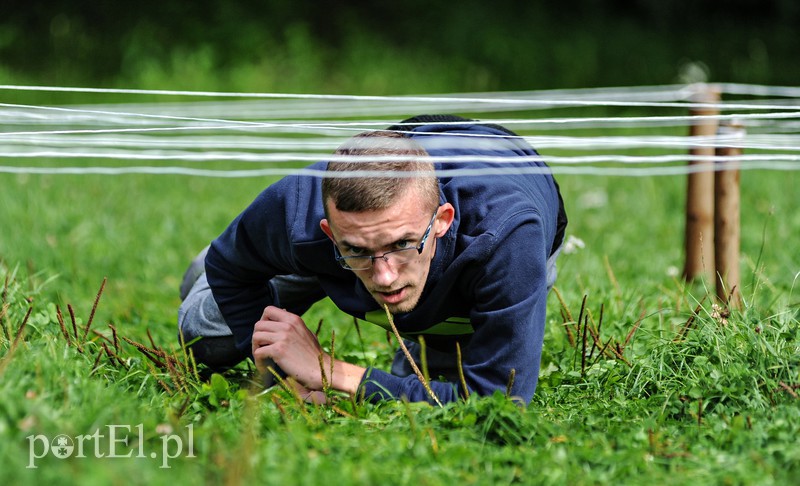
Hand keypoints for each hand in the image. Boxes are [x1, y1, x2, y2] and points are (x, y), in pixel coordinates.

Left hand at [251, 306, 365, 395]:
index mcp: (293, 319)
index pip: (268, 310)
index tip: (265, 333)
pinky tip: (265, 369)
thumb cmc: (313, 354)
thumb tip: (282, 311)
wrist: (321, 370)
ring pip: (255, 337)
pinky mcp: (278, 350)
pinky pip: (258, 353)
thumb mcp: (305, 332)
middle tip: (260, 349)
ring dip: (255, 349)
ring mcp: (283, 337)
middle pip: (258, 325)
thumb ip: (293, 324)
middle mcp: (287, 325)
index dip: (263, 321)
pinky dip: (259, 362)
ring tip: (262, 359)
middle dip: (256, 338)